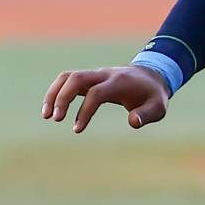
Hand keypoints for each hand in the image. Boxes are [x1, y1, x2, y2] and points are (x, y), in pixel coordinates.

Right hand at [42, 64, 169, 132]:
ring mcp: (95, 75)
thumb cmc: (153, 95)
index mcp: (119, 82)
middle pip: (75, 78)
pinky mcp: (89, 79)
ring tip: (46, 115)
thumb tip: (133, 123)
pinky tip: (51, 110)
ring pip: (67, 76)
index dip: (84, 111)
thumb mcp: (158, 106)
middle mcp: (103, 75)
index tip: (76, 130)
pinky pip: (68, 80)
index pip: (95, 93)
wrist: (152, 77)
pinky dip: (56, 92)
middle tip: (54, 118)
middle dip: (62, 97)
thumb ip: (147, 114)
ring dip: (53, 93)